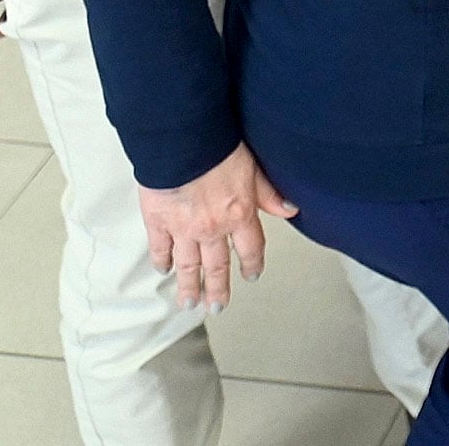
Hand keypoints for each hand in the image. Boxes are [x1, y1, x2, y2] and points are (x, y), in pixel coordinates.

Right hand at [140, 144, 293, 308]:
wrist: (183, 140)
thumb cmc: (218, 146)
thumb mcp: (254, 168)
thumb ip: (269, 193)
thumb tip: (291, 209)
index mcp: (239, 214)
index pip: (250, 249)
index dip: (252, 264)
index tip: (251, 275)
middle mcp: (212, 228)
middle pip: (217, 266)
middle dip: (218, 289)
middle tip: (217, 307)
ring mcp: (183, 228)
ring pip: (188, 265)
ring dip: (189, 286)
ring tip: (189, 303)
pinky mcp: (158, 221)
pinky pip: (160, 248)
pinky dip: (162, 260)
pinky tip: (163, 269)